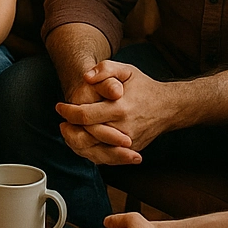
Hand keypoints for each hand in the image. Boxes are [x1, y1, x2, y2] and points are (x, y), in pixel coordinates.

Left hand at [56, 61, 176, 164]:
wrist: (168, 107)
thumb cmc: (144, 87)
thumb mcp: (127, 70)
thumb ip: (105, 68)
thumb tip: (86, 77)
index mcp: (120, 108)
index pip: (87, 116)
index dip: (69, 112)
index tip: (59, 107)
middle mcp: (124, 130)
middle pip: (88, 137)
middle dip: (70, 130)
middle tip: (61, 122)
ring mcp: (128, 144)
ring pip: (95, 152)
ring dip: (77, 144)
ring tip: (68, 133)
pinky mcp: (131, 152)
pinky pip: (106, 158)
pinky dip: (90, 153)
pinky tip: (82, 143)